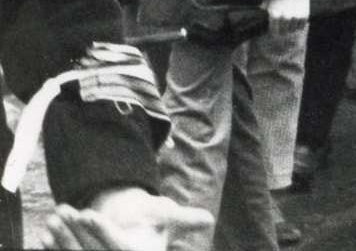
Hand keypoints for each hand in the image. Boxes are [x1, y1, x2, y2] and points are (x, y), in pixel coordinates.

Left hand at [46, 187, 211, 250]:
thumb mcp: (167, 215)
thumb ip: (183, 220)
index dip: (104, 232)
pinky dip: (55, 249)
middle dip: (77, 232)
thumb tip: (208, 220)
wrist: (133, 227)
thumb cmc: (150, 219)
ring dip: (63, 239)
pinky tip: (43, 237)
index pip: (120, 247)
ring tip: (54, 217)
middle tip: (65, 212)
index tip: (90, 214)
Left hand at [261, 0, 309, 34]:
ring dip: (291, 28)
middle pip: (283, 32)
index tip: (275, 30)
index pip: (274, 33)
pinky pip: (301, 27)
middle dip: (283, 30)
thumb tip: (256, 24)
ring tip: (290, 21)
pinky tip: (296, 19)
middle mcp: (285, 17)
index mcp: (274, 15)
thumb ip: (262, 14)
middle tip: (283, 25)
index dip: (274, 32)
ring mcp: (296, 16)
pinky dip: (299, 25)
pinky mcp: (305, 15)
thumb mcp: (266, 2)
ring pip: (293, 30)